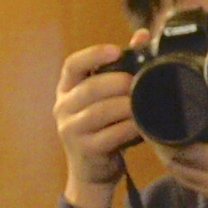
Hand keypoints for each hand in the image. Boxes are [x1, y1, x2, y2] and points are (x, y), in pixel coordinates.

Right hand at [52, 40, 140, 207]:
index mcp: (67, 88)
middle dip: (118, 83)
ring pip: (99, 112)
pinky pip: (109, 135)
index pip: (72, 65)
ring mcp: (70, 130)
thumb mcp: (108, 97)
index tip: (116, 51)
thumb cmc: (104, 127)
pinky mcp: (84, 150)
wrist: (93, 171)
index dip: (93, 55)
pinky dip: (128, 129)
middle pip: (89, 88)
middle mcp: (63, 107)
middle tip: (139, 82)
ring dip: (125, 106)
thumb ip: (122, 66)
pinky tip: (141, 125)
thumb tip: (142, 35)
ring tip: (144, 103)